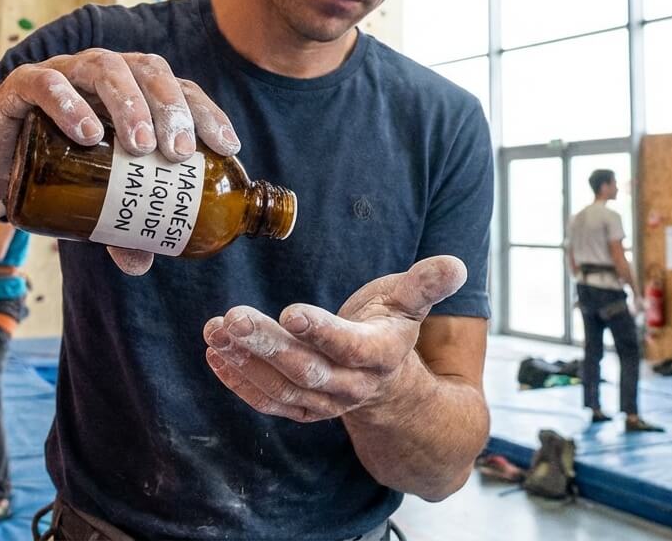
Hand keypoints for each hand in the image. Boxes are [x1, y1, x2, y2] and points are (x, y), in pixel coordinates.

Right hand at [0, 49, 240, 275]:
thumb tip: (142, 264)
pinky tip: (86, 133)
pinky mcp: (23, 84)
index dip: (206, 113)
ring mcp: (66, 72)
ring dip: (127, 104)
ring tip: (140, 144)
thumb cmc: (62, 167)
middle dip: (170, 108)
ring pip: (104, 68)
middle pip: (148, 70)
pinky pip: (46, 84)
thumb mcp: (96, 197)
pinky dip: (68, 104)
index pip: (181, 90)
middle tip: (178, 151)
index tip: (226, 148)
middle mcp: (106, 71)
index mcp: (136, 89)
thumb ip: (118, 225)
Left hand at [201, 256, 466, 422]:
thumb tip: (457, 263)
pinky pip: (267, 402)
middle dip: (267, 345)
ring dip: (245, 361)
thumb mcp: (410, 301)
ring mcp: (324, 402)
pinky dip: (239, 381)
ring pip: (281, 387)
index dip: (321, 331)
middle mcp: (351, 385)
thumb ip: (427, 283)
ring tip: (216, 329)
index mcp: (380, 355)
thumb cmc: (390, 328)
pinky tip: (214, 354)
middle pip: (306, 370)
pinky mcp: (300, 408)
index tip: (291, 311)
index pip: (349, 347)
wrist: (390, 387)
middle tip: (233, 318)